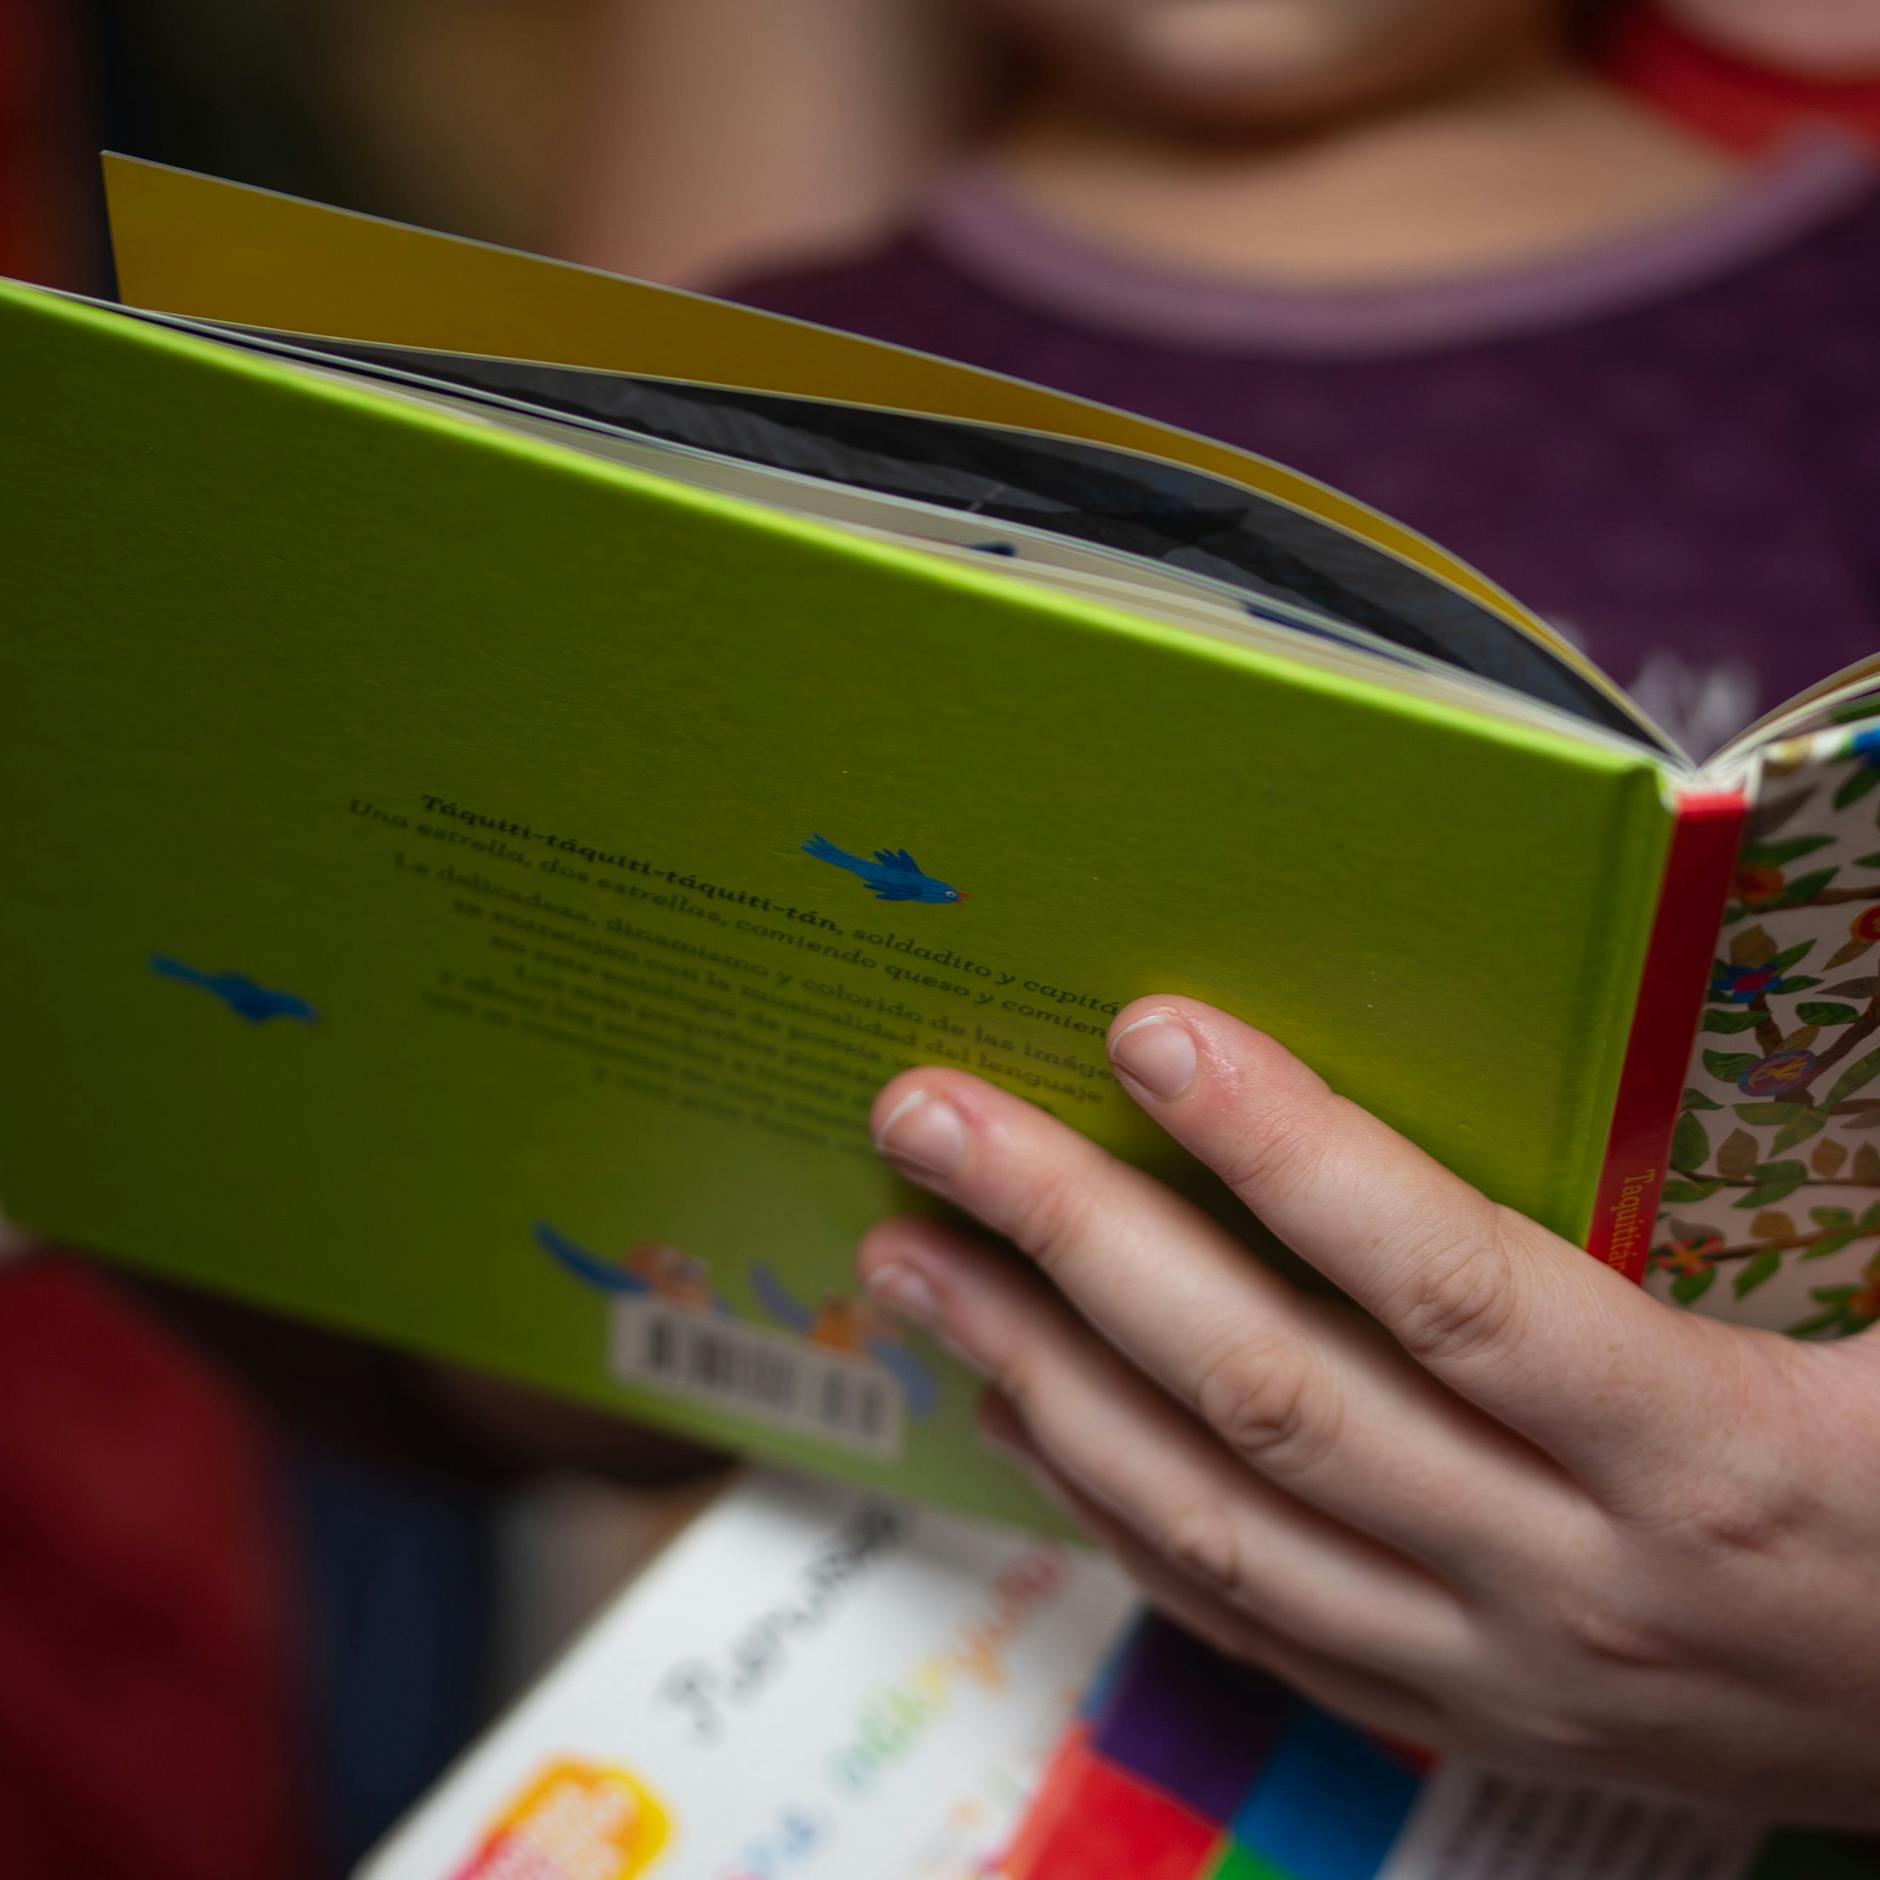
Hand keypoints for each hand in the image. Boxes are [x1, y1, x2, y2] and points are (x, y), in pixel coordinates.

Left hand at [855, 997, 1879, 1824]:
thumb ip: (1777, 1171)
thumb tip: (1642, 1004)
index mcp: (1701, 1453)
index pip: (1450, 1285)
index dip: (1290, 1154)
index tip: (1149, 1030)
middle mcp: (1565, 1579)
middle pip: (1271, 1393)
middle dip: (1074, 1243)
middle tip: (929, 1117)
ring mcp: (1484, 1666)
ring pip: (1214, 1519)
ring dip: (1036, 1375)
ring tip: (909, 1258)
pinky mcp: (1442, 1709)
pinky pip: (1239, 1613)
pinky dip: (1106, 1508)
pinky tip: (1013, 1408)